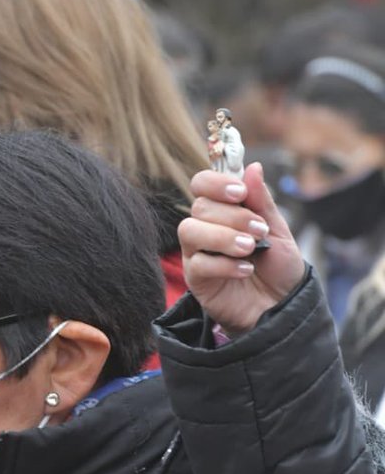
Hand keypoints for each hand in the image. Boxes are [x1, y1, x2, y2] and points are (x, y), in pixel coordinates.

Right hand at [179, 163, 305, 334]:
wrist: (282, 306)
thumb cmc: (278, 268)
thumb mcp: (277, 230)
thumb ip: (261, 202)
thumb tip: (252, 167)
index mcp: (224, 211)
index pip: (202, 184)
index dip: (215, 183)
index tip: (239, 193)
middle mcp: (205, 228)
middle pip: (199, 207)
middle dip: (233, 216)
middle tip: (259, 232)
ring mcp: (197, 253)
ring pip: (189, 231)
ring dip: (222, 236)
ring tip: (249, 249)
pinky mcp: (196, 278)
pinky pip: (198, 262)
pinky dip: (224, 264)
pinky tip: (246, 270)